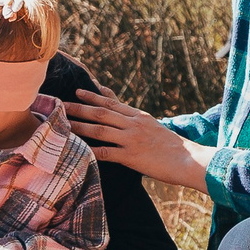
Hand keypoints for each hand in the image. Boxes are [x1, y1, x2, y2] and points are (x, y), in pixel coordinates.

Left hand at [66, 85, 213, 189]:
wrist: (189, 160)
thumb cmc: (173, 147)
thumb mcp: (154, 127)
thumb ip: (137, 121)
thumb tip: (125, 115)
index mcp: (138, 116)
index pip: (111, 103)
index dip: (93, 96)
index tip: (78, 90)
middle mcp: (133, 124)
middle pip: (100, 113)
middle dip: (79, 107)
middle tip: (60, 103)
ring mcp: (131, 139)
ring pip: (99, 130)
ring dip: (79, 126)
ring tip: (63, 123)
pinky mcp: (131, 156)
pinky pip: (106, 152)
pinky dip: (90, 150)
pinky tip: (78, 149)